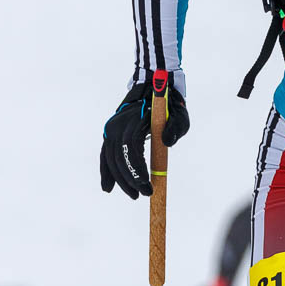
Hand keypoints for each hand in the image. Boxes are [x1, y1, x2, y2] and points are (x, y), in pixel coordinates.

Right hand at [99, 78, 189, 199]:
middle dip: (129, 179)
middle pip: (119, 156)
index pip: (132, 147)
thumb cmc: (168, 107)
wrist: (151, 90)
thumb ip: (175, 128)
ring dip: (120, 179)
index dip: (137, 169)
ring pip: (111, 158)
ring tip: (133, 194)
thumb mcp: (179, 116)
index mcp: (135, 119)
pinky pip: (105, 155)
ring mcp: (112, 128)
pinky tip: (108, 188)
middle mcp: (119, 123)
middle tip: (142, 194)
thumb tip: (167, 142)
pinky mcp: (110, 133)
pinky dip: (106, 172)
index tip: (147, 186)